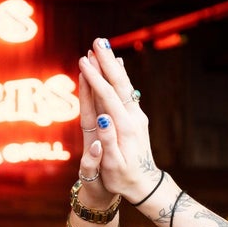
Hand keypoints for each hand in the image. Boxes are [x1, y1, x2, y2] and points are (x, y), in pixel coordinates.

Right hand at [78, 38, 161, 204]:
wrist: (145, 185)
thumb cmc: (122, 179)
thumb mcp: (112, 166)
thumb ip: (106, 142)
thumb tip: (102, 118)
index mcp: (124, 128)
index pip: (107, 97)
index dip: (94, 78)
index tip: (83, 60)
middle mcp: (133, 118)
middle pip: (119, 84)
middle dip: (106, 62)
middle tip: (97, 41)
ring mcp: (137, 117)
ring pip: (124, 85)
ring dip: (113, 65)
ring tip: (104, 46)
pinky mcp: (137, 118)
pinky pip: (126, 91)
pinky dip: (120, 76)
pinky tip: (117, 65)